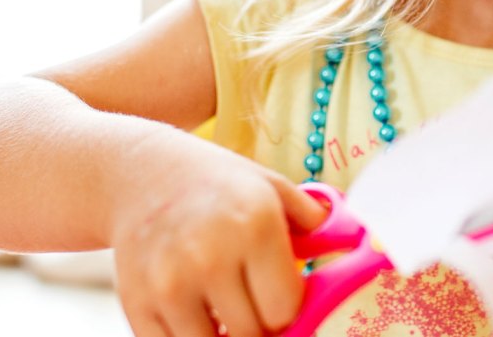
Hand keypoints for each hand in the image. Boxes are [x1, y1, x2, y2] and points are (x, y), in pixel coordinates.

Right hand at [109, 135, 326, 336]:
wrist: (140, 172)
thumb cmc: (217, 184)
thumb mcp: (271, 187)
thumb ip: (314, 223)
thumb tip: (356, 247)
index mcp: (254, 224)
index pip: (284, 310)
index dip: (286, 309)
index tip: (280, 296)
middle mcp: (210, 255)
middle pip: (251, 334)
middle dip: (258, 323)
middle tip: (252, 301)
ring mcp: (169, 282)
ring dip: (223, 335)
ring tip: (224, 305)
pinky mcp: (136, 302)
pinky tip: (195, 311)